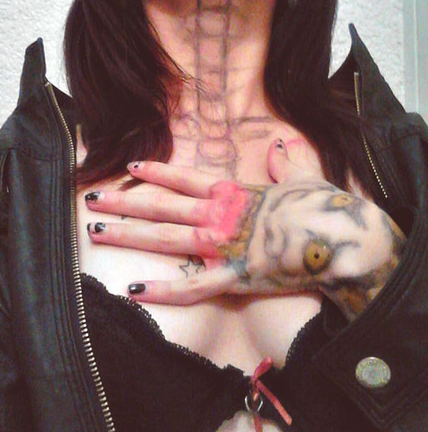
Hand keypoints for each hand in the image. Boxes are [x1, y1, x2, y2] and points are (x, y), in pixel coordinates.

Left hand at [85, 140, 404, 319]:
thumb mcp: (304, 175)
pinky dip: (163, 289)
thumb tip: (282, 142)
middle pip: (163, 207)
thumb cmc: (322, 206)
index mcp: (234, 192)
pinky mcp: (233, 277)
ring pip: (166, 238)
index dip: (158, 173)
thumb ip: (288, 158)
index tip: (131, 166)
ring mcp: (223, 246)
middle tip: (91, 200)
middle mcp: (219, 215)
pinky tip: (134, 288)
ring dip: (130, 235)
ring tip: (96, 231)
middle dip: (124, 203)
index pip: (186, 179)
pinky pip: (192, 287)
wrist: (340, 238)